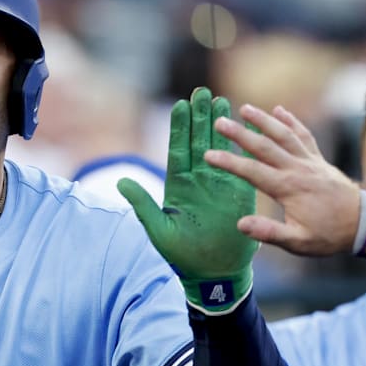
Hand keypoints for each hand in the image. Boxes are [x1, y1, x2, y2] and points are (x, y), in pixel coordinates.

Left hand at [118, 87, 257, 313]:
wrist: (213, 275)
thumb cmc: (183, 257)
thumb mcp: (159, 230)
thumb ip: (143, 205)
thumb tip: (121, 182)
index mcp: (178, 187)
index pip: (179, 150)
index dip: (180, 128)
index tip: (180, 105)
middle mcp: (198, 181)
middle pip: (199, 141)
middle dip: (200, 117)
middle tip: (202, 91)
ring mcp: (220, 186)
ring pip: (220, 149)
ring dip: (221, 126)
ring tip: (222, 100)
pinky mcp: (240, 194)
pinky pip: (242, 166)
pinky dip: (243, 148)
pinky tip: (244, 129)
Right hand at [204, 103, 358, 256]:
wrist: (365, 223)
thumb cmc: (329, 235)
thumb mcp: (299, 242)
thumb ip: (270, 233)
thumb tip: (241, 225)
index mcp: (288, 188)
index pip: (252, 171)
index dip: (229, 163)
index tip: (209, 155)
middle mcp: (297, 169)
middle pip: (264, 147)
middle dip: (240, 134)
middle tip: (219, 122)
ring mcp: (309, 161)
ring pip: (284, 135)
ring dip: (264, 120)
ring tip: (244, 108)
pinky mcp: (318, 159)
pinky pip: (304, 135)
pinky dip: (292, 121)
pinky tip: (279, 110)